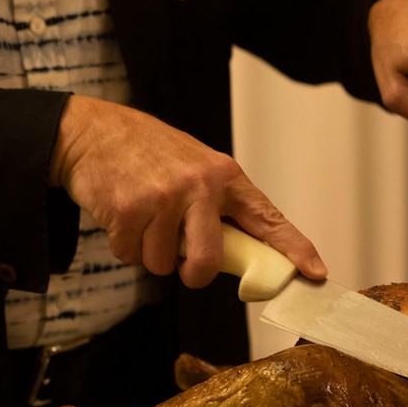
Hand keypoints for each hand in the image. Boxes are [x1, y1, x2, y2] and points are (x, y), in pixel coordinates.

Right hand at [49, 95, 326, 287]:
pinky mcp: (127, 210)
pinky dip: (124, 245)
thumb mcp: (195, 168)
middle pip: (207, 261)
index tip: (316, 273)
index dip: (295, 249)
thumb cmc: (148, 155)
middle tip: (183, 265)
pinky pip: (130, 256)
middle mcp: (199, 185)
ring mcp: (162, 197)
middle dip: (192, 274)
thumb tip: (238, 259)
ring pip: (163, 264)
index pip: (268, 219)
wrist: (91, 132)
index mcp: (224, 176)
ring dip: (149, 252)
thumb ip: (218, 207)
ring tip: (143, 218)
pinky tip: (121, 214)